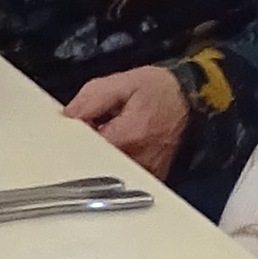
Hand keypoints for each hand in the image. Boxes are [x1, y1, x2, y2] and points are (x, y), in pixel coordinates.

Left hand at [64, 67, 187, 173]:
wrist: (190, 98)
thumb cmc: (159, 89)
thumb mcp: (122, 82)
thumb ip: (91, 99)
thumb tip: (68, 116)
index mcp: (128, 136)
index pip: (85, 148)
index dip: (78, 134)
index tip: (84, 121)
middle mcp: (138, 160)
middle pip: (95, 163)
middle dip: (90, 144)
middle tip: (103, 123)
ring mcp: (146, 172)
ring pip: (107, 171)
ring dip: (104, 153)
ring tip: (117, 131)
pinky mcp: (151, 176)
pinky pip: (123, 175)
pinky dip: (117, 161)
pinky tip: (126, 143)